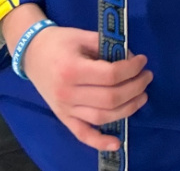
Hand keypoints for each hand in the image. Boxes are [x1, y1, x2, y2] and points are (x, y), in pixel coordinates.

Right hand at [3, 7, 149, 151]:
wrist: (32, 53)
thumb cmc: (60, 42)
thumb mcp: (85, 36)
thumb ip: (109, 47)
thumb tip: (132, 59)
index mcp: (72, 70)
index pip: (110, 75)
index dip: (132, 69)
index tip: (142, 60)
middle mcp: (67, 94)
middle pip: (110, 98)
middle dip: (135, 88)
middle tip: (147, 77)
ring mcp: (64, 109)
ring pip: (102, 117)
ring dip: (128, 109)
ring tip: (142, 96)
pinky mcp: (63, 118)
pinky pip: (82, 134)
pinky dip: (99, 142)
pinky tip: (117, 143)